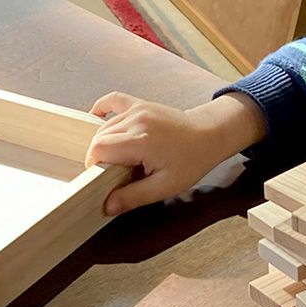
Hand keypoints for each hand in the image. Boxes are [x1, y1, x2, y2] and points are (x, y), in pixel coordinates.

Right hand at [85, 91, 265, 214]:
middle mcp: (136, 121)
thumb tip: (108, 206)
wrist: (210, 135)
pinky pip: (113, 100)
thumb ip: (135, 196)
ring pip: (104, 126)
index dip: (95, 165)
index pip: (99, 149)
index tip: (104, 176)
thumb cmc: (192, 161)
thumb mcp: (166, 186)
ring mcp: (138, 109)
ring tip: (121, 156)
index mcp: (141, 141)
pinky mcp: (140, 103)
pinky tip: (99, 120)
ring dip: (104, 141)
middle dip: (101, 157)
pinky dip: (102, 109)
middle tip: (116, 171)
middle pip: (99, 138)